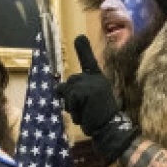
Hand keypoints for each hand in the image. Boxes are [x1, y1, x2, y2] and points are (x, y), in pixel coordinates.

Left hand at [56, 35, 138, 162]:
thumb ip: (74, 92)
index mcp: (97, 79)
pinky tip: (85, 115)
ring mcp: (92, 83)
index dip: (83, 49)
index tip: (79, 37)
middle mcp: (96, 78)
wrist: (109, 128)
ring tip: (85, 112)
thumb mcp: (86, 102)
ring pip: (67, 91)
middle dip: (69, 99)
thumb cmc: (97, 118)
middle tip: (84, 110)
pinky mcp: (87, 91)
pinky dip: (73, 110)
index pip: (89, 62)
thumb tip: (57, 87)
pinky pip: (69, 99)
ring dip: (71, 107)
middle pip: (68, 83)